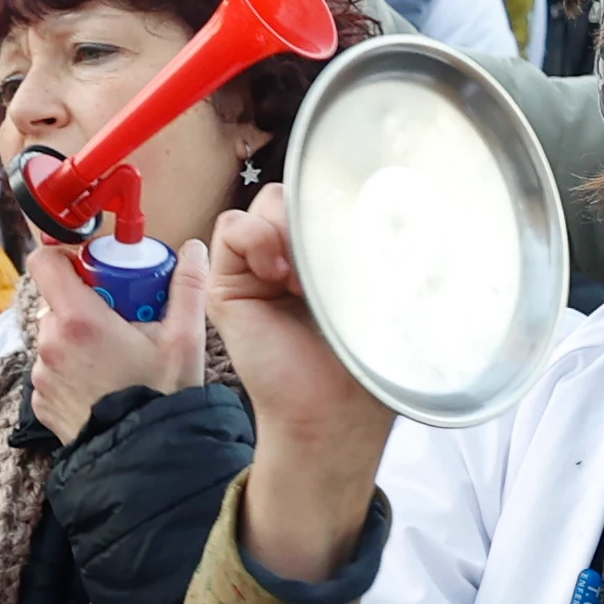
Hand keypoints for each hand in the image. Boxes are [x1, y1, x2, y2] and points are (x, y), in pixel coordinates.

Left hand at [26, 243, 198, 444]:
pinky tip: (102, 385)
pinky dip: (71, 371)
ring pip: (54, 338)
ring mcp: (42, 375)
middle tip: (121, 320)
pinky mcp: (41, 402)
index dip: (66, 257)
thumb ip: (187, 287)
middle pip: (55, 301)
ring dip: (77, 339)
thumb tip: (194, 250)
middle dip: (85, 304)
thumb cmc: (162, 400)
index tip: (94, 269)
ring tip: (115, 360)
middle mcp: (51, 344)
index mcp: (79, 319)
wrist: (144, 461)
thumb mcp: (185, 340)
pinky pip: (51, 371)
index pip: (45, 261)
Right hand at [195, 185, 392, 581]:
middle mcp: (292, 257)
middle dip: (315, 217)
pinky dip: (255, 240)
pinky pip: (230, 225)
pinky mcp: (227, 283)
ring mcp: (257, 268)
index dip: (340, 205)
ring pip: (265, 202)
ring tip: (304, 280)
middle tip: (332, 263)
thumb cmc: (360, 362)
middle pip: (296, 194)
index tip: (361, 239)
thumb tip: (372, 203)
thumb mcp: (376, 289)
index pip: (327, 199)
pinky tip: (278, 276)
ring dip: (286, 230)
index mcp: (329, 257)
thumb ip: (368, 243)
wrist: (329, 409)